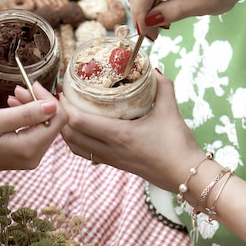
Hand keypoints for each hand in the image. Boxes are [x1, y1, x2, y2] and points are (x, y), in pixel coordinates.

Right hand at [0, 82, 67, 175]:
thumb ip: (25, 114)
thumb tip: (52, 106)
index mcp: (30, 148)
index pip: (58, 118)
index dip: (49, 98)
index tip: (31, 85)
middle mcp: (35, 156)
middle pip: (53, 122)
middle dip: (40, 102)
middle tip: (19, 89)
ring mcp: (31, 157)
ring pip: (45, 125)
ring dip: (33, 107)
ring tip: (14, 96)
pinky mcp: (26, 154)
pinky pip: (36, 131)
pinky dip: (28, 117)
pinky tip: (13, 107)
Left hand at [60, 72, 203, 192]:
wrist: (185, 175)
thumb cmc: (178, 144)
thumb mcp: (170, 110)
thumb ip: (161, 86)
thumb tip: (152, 69)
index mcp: (119, 135)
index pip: (79, 121)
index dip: (65, 106)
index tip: (63, 90)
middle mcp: (110, 149)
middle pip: (70, 134)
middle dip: (60, 115)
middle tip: (62, 97)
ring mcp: (110, 159)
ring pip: (75, 147)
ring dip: (66, 129)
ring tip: (68, 111)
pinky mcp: (114, 164)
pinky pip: (86, 153)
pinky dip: (77, 141)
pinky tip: (83, 128)